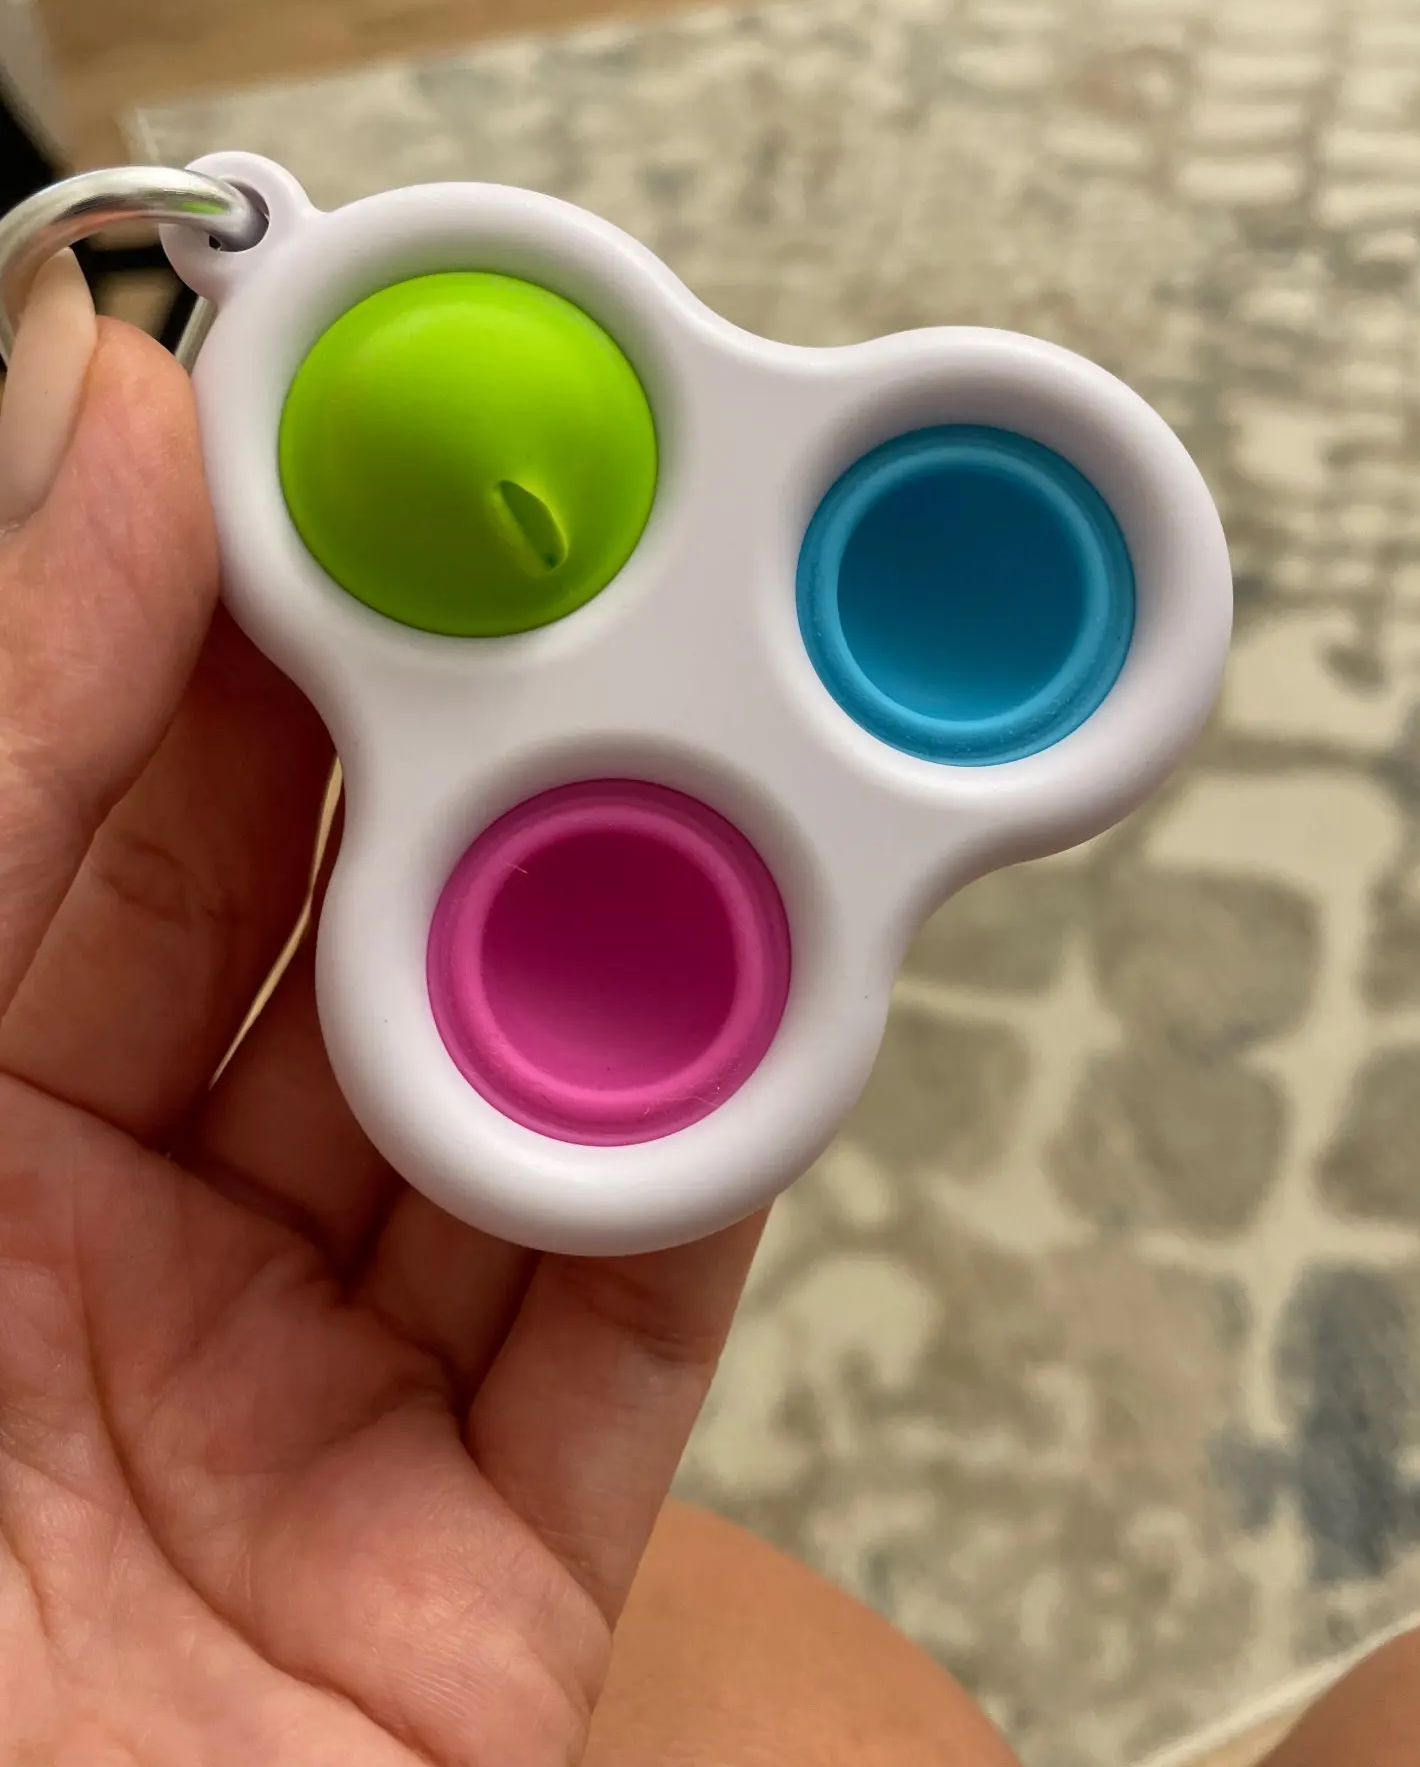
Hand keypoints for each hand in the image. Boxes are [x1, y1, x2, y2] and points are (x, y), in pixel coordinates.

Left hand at [0, 271, 760, 1764]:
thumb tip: (83, 429)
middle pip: (332, 920)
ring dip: (612, 929)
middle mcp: (107, 1247)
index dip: (233, 582)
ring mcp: (299, 1408)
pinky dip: (696, 1162)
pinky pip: (616, 1338)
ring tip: (698, 759)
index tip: (353, 418)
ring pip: (507, 1100)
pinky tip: (753, 1003)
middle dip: (467, 730)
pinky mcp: (468, 1584)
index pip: (109, 779)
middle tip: (580, 552)